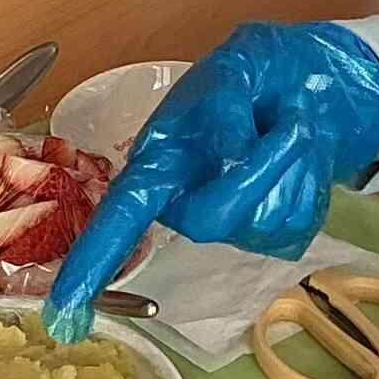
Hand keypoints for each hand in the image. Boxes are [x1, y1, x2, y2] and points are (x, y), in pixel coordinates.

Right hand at [43, 20, 378, 337]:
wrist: (314, 87)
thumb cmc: (261, 75)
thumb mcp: (238, 65)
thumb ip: (225, 105)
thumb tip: (227, 155)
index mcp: (159, 163)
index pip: (119, 216)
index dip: (91, 262)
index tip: (64, 312)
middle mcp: (185, 204)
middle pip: (212, 218)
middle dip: (259, 168)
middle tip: (292, 122)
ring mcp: (231, 226)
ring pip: (264, 216)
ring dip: (294, 163)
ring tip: (292, 127)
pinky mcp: (275, 237)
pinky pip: (298, 222)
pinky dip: (312, 180)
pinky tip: (303, 156)